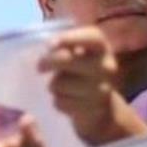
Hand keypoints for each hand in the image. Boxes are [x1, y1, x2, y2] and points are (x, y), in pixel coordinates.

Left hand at [38, 26, 146, 144]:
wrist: (99, 106)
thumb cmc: (79, 72)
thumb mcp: (75, 55)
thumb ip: (64, 47)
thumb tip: (49, 46)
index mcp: (101, 48)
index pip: (92, 36)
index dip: (69, 38)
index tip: (49, 45)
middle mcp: (106, 66)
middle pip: (66, 59)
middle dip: (47, 62)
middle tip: (40, 67)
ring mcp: (102, 89)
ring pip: (59, 84)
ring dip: (53, 86)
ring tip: (61, 86)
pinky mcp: (93, 109)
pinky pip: (60, 102)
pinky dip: (58, 102)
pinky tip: (67, 100)